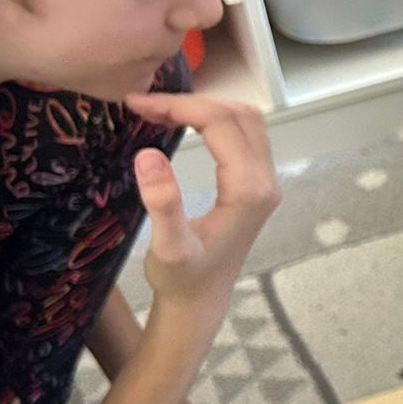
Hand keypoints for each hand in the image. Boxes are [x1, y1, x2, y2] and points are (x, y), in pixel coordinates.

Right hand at [124, 92, 281, 322]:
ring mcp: (266, 182)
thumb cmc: (182, 279)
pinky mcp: (257, 185)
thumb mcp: (167, 248)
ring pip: (246, 121)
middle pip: (238, 114)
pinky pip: (245, 135)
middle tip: (144, 105)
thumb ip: (162, 203)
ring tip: (160, 110)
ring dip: (205, 107)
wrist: (201, 301)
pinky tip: (184, 123)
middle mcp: (266, 182)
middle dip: (191, 102)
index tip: (136, 104)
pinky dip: (215, 120)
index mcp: (249, 191)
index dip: (178, 106)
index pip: (220, 123)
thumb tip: (148, 155)